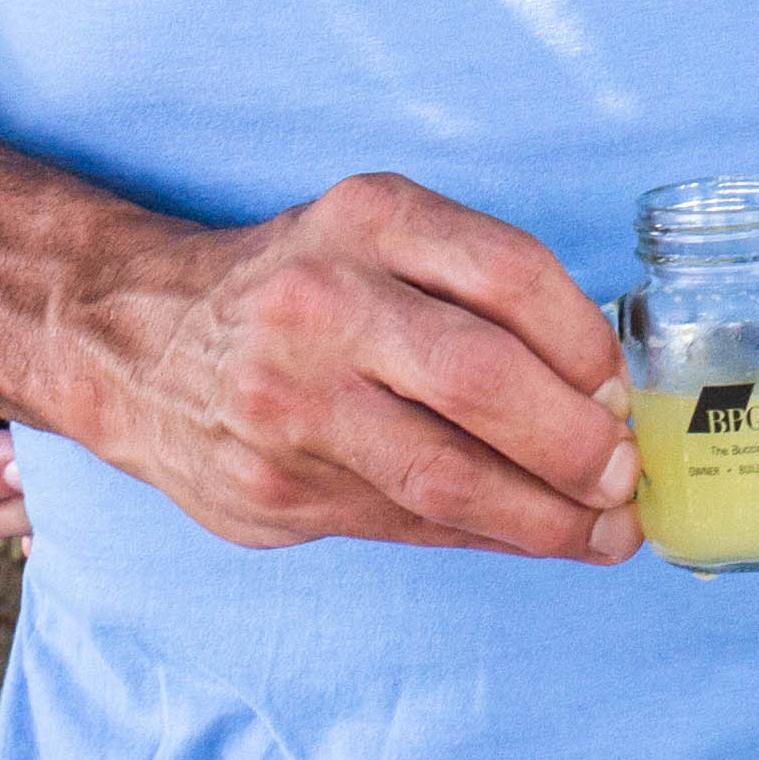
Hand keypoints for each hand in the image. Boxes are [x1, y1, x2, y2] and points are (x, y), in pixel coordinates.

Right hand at [82, 174, 642, 562]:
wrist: (134, 340)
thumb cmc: (298, 284)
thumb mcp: (377, 236)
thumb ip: (476, 289)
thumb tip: (600, 389)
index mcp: (368, 222)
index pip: (508, 273)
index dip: (584, 340)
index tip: (619, 386)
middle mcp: (323, 306)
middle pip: (480, 380)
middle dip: (573, 442)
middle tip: (624, 476)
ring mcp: (290, 407)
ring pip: (444, 478)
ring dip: (543, 517)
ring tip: (604, 533)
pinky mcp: (273, 492)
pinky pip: (404, 524)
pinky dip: (482, 536)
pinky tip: (531, 537)